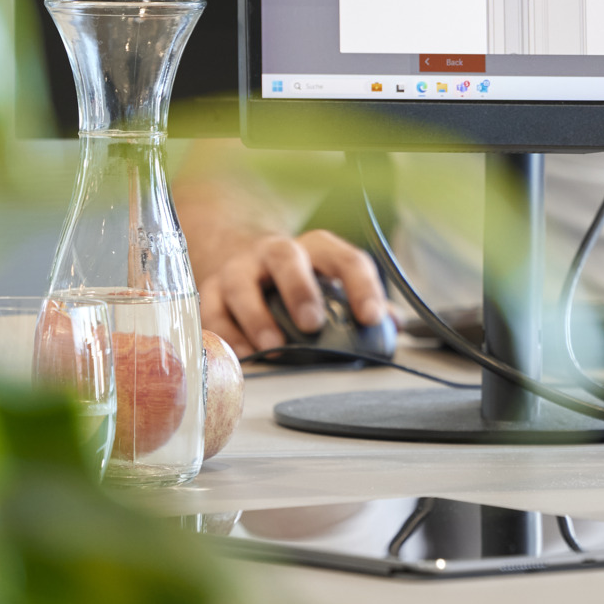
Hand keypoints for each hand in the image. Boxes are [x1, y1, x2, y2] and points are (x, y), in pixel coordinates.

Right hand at [198, 229, 385, 354]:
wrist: (243, 258)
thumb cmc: (297, 278)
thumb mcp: (330, 281)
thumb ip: (360, 303)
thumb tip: (393, 328)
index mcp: (316, 249)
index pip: (345, 259)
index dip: (362, 286)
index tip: (371, 317)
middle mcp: (275, 252)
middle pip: (286, 258)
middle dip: (300, 290)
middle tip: (312, 324)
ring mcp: (239, 269)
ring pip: (242, 283)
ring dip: (258, 316)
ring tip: (274, 347)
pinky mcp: (209, 290)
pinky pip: (212, 311)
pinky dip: (226, 334)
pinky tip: (244, 355)